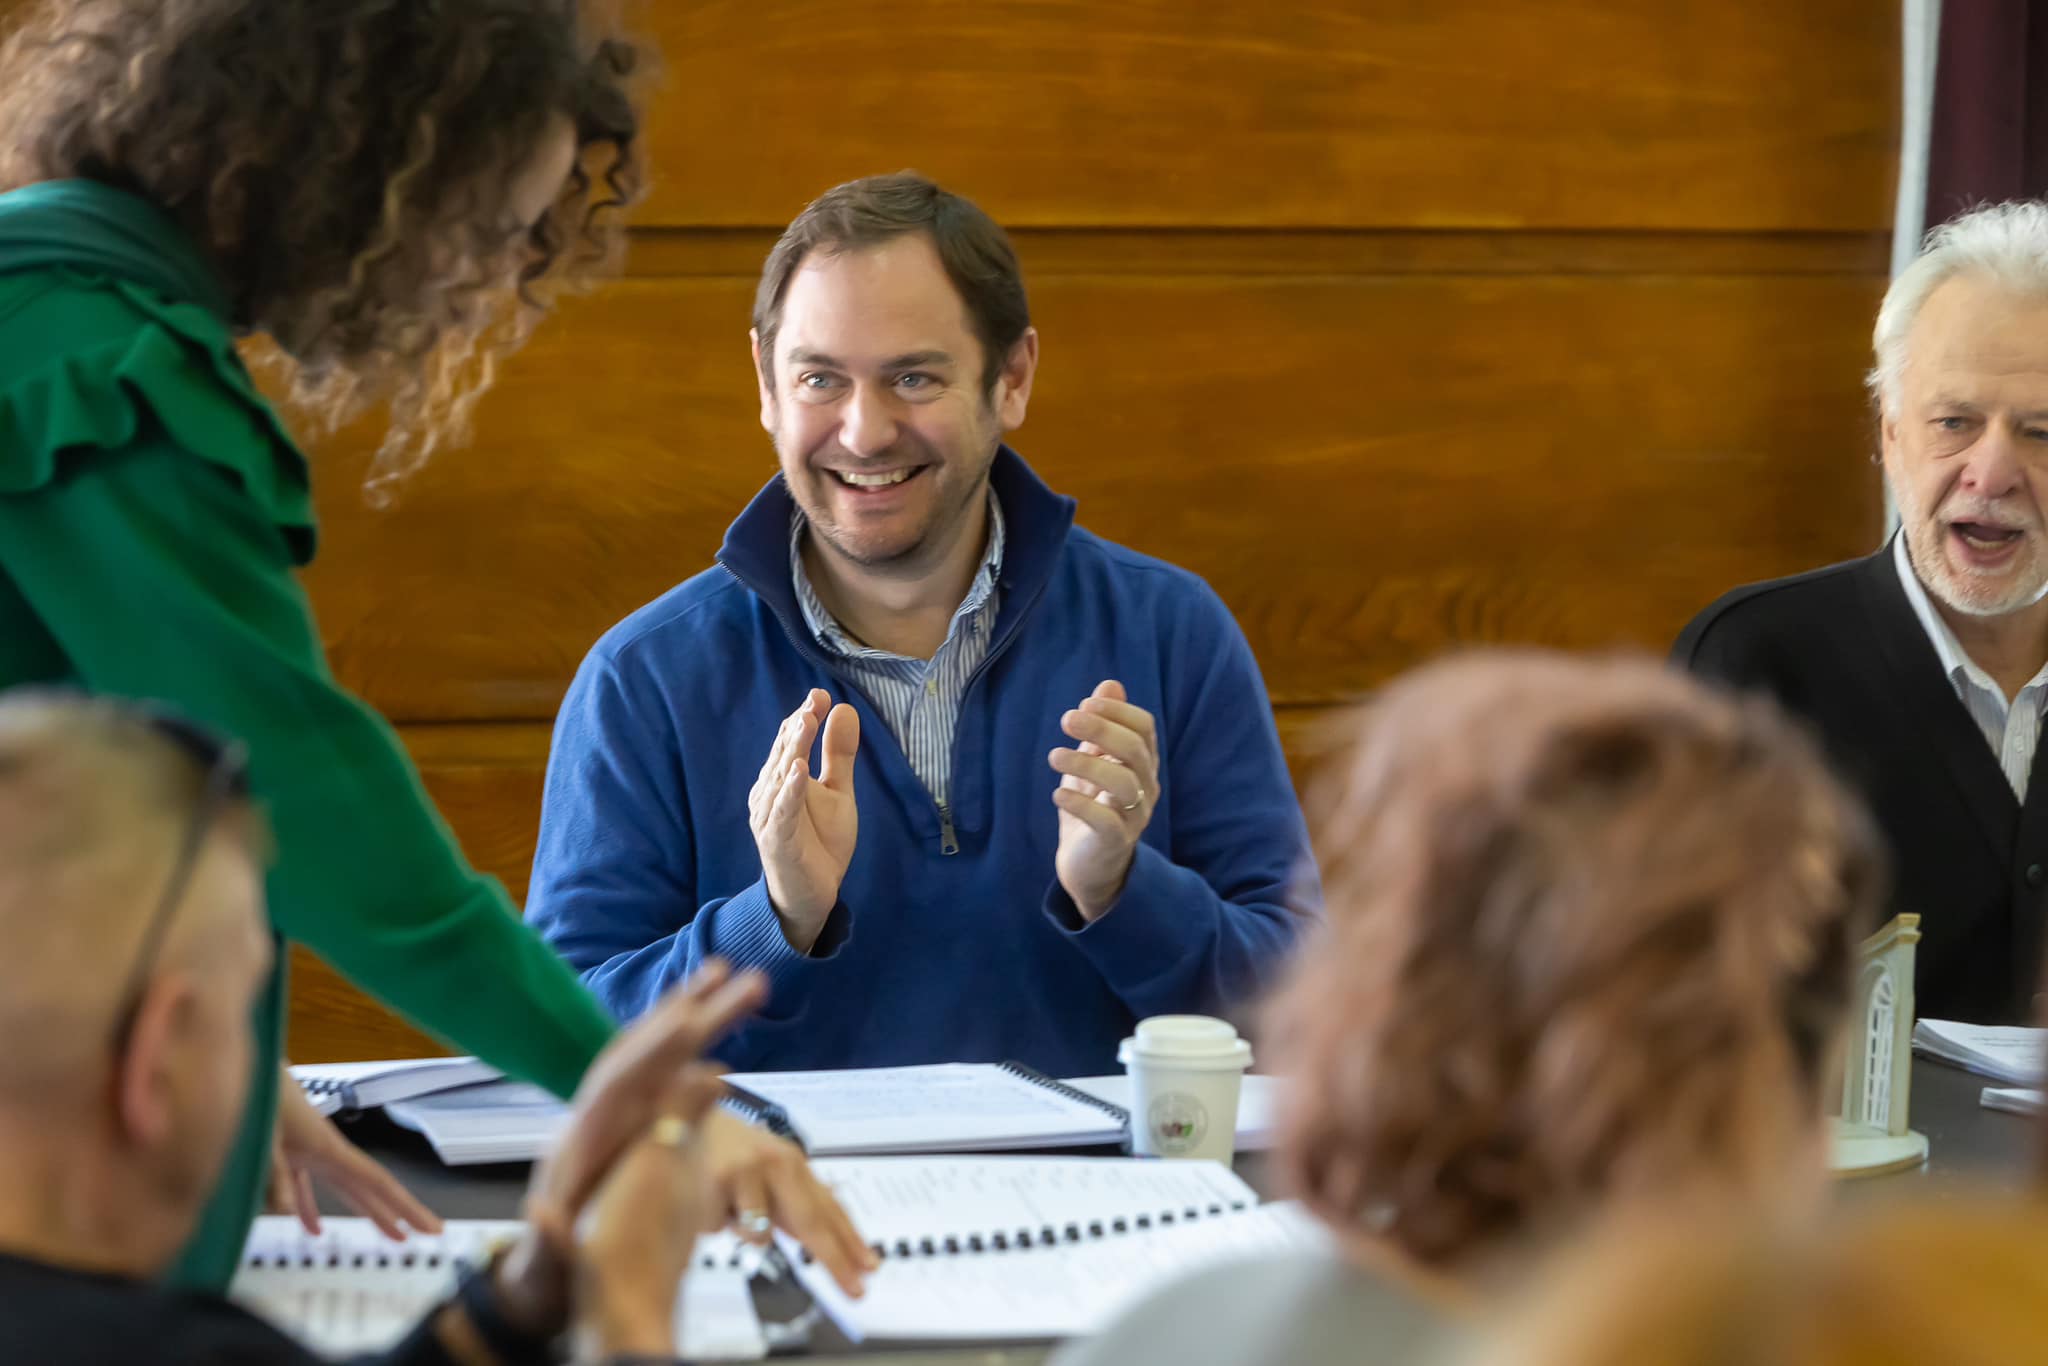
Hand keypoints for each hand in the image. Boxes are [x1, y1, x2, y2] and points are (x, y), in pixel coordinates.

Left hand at [270, 1069, 440, 1238]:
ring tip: (392, 1235)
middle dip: (401, 1212)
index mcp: (330, 1150)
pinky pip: (311, 1188)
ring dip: (370, 1212)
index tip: (431, 1225)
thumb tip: (288, 1212)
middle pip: (373, 1188)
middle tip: (430, 1231)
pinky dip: (312, 1210)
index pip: (378, 1183)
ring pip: (349, 1189)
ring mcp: (314, 1154)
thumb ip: (276, 1177)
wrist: (250, 1070)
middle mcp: (330, 1153)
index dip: (406, 1206)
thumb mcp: (265, 1139)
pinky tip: (313, 1231)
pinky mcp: (294, 1155)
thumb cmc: (260, 1096)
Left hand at [491, 962, 768, 1340]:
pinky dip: (675, 1038)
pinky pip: (650, 1069)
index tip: (693, 1023)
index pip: (619, 1087)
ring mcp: (606, 1116)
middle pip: (642, 1051)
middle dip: (692, 1012)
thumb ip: (546, 1243)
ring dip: (684, 1009)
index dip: (655, 1054)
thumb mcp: (543, 1271)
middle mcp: (593, 1118)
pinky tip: (702, 1018)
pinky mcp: (622, 1122)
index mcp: (580, 1148)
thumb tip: (544, 1210)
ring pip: (645, 1050)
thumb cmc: (543, 1283)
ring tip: (727, 973)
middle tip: (746, 980)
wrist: (530, 1287)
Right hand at [702, 1108, 874, 1294]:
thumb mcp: (769, 1171)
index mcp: (793, 1164)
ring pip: (759, 1236)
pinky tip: (705, 1195)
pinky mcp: (717, 1181)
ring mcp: (748, 1171)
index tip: (871, 1268)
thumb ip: (794, 1204)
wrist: (684, 1113)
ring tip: (726, 1204)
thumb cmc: (732, 1152)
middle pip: (812, 1223)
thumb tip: (830, 1243)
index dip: (852, 1240)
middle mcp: (776, 1164)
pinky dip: (713, 1220)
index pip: (830, 1207)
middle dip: (836, 1261)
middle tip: (856, 1292)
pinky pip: (721, 1228)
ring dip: (742, 1229)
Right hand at [749, 690, 859, 950]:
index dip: (804, 718)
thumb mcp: (837, 793)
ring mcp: (769, 817)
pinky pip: (781, 813)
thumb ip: (839, 755)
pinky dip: (789, 791)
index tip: (820, 695)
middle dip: (798, 728)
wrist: (812, 895)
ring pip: (779, 778)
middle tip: (813, 703)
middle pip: (783, 754)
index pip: (790, 741)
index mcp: (782, 779)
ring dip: (791, 750)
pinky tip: (798, 771)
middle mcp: (769, 794)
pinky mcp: (776, 841)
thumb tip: (844, 708)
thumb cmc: (819, 842)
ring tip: (804, 724)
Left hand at [1048, 680, 1160, 921]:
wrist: (1088, 865)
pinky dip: (1080, 804)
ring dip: (1087, 764)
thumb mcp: (1093, 761)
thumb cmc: (1091, 806)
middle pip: (1135, 750)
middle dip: (1101, 730)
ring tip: (1054, 757)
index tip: (1084, 704)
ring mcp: (1134, 817)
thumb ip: (1102, 726)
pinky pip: (1107, 822)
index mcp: (1142, 764)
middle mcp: (1145, 788)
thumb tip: (1110, 685)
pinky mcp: (1115, 843)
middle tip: (1066, 720)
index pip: (1144, 728)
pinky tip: (1058, 794)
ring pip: (1124, 783)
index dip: (1117, 712)